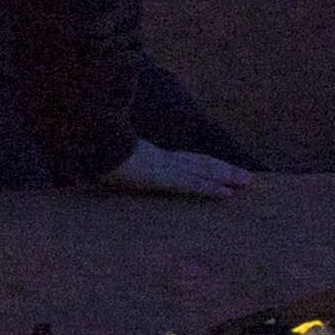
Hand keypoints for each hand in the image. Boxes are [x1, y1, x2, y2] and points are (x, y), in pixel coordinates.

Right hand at [101, 139, 251, 200]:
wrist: (88, 141)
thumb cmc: (88, 149)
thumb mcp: (97, 157)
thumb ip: (100, 163)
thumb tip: (87, 168)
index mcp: (147, 154)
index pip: (183, 160)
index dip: (203, 164)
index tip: (219, 168)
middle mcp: (160, 158)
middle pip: (199, 162)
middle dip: (223, 169)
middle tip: (245, 176)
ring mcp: (163, 167)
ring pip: (202, 170)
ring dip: (226, 176)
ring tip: (247, 181)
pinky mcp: (162, 177)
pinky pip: (191, 184)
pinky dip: (209, 189)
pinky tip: (227, 194)